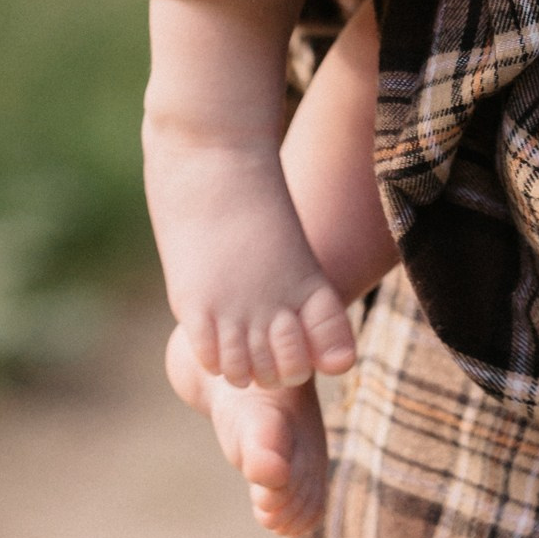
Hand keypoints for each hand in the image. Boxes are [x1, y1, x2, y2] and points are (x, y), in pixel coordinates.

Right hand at [141, 116, 359, 394]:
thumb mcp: (296, 258)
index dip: (311, 357)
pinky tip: (212, 328)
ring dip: (241, 365)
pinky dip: (214, 356)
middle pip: (284, 375)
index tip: (291, 335)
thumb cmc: (257, 209)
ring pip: (244, 376)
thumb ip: (318, 317)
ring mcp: (236, 309)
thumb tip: (342, 365)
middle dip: (274, 368)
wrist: (214, 161)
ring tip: (234, 333)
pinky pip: (210, 361)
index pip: (335, 355)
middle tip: (256, 338)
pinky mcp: (196, 305)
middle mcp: (278, 304)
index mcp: (313, 287)